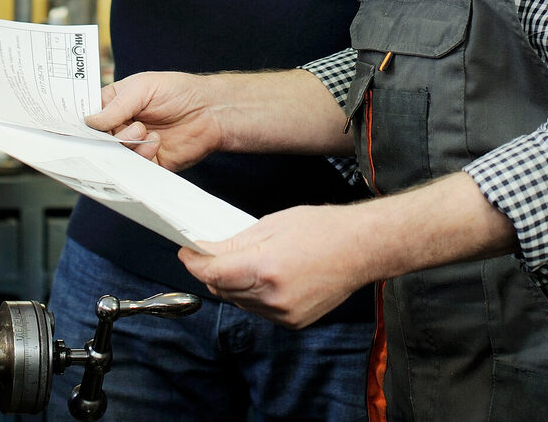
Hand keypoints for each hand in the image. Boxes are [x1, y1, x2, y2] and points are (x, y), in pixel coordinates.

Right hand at [86, 71, 224, 171]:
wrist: (210, 112)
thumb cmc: (178, 92)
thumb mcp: (143, 88)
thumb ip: (116, 105)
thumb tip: (90, 121)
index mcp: (114, 104)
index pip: (88, 117)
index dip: (82, 124)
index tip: (77, 129)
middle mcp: (120, 126)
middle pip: (97, 140)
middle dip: (107, 136)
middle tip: (131, 127)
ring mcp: (132, 146)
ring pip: (113, 155)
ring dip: (127, 144)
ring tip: (145, 132)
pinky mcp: (147, 163)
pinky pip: (133, 168)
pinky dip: (141, 157)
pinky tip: (156, 143)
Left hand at [177, 205, 371, 328]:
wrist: (361, 249)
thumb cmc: (322, 229)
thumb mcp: (271, 224)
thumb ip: (234, 242)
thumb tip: (205, 249)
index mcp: (265, 268)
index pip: (212, 273)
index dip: (194, 262)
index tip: (186, 252)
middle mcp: (272, 297)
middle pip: (223, 289)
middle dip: (212, 271)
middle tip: (212, 252)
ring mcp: (284, 313)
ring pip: (239, 301)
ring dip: (233, 284)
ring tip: (248, 262)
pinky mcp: (293, 322)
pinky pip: (259, 310)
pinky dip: (254, 295)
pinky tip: (267, 277)